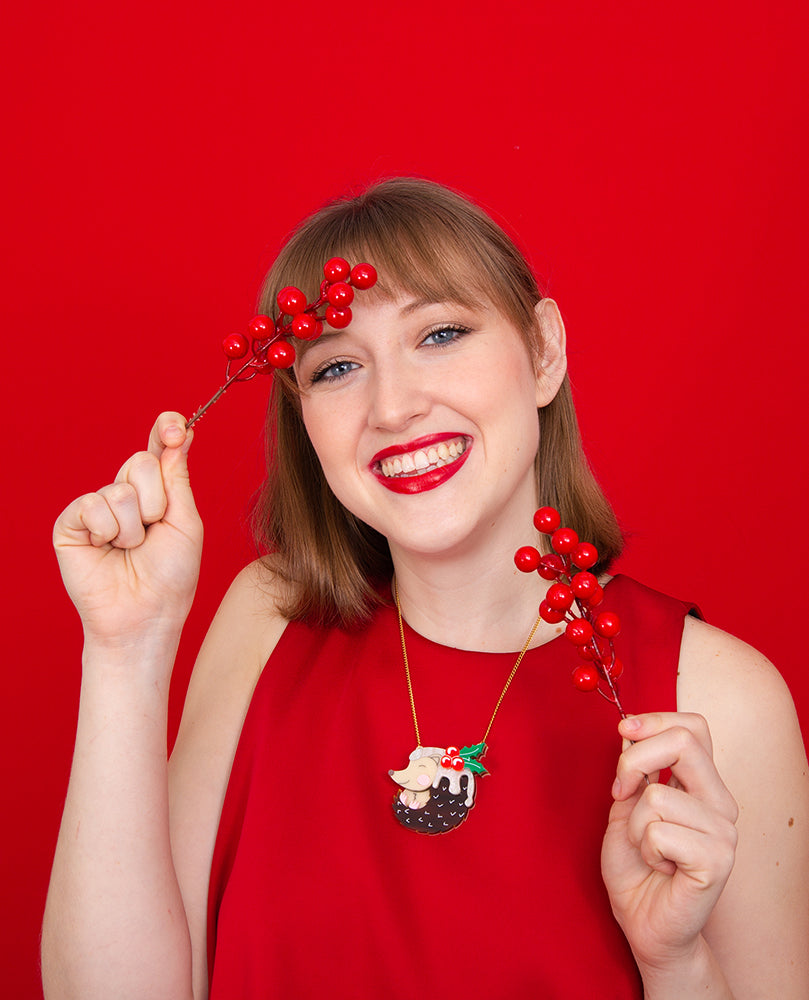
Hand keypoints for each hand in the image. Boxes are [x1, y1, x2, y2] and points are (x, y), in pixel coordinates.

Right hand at [53, 413, 202, 646]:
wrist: (146, 614)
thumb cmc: (170, 574)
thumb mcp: (185, 523)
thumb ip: (178, 478)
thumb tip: (178, 434)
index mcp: (157, 492)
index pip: (158, 448)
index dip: (166, 428)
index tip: (176, 427)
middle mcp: (126, 494)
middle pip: (140, 463)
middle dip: (156, 502)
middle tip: (153, 531)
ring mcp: (97, 507)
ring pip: (119, 489)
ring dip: (134, 527)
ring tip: (130, 550)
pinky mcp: (72, 523)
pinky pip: (92, 505)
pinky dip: (108, 532)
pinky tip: (106, 550)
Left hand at [601, 713, 738, 974]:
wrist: (644, 923)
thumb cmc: (635, 867)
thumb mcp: (625, 806)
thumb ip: (633, 770)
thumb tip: (631, 727)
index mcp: (702, 784)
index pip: (693, 726)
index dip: (654, 720)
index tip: (623, 731)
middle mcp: (720, 802)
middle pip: (684, 742)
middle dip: (634, 760)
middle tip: (619, 791)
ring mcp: (723, 831)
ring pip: (657, 794)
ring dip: (635, 823)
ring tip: (648, 849)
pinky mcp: (717, 860)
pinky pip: (659, 831)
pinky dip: (645, 848)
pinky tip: (660, 867)